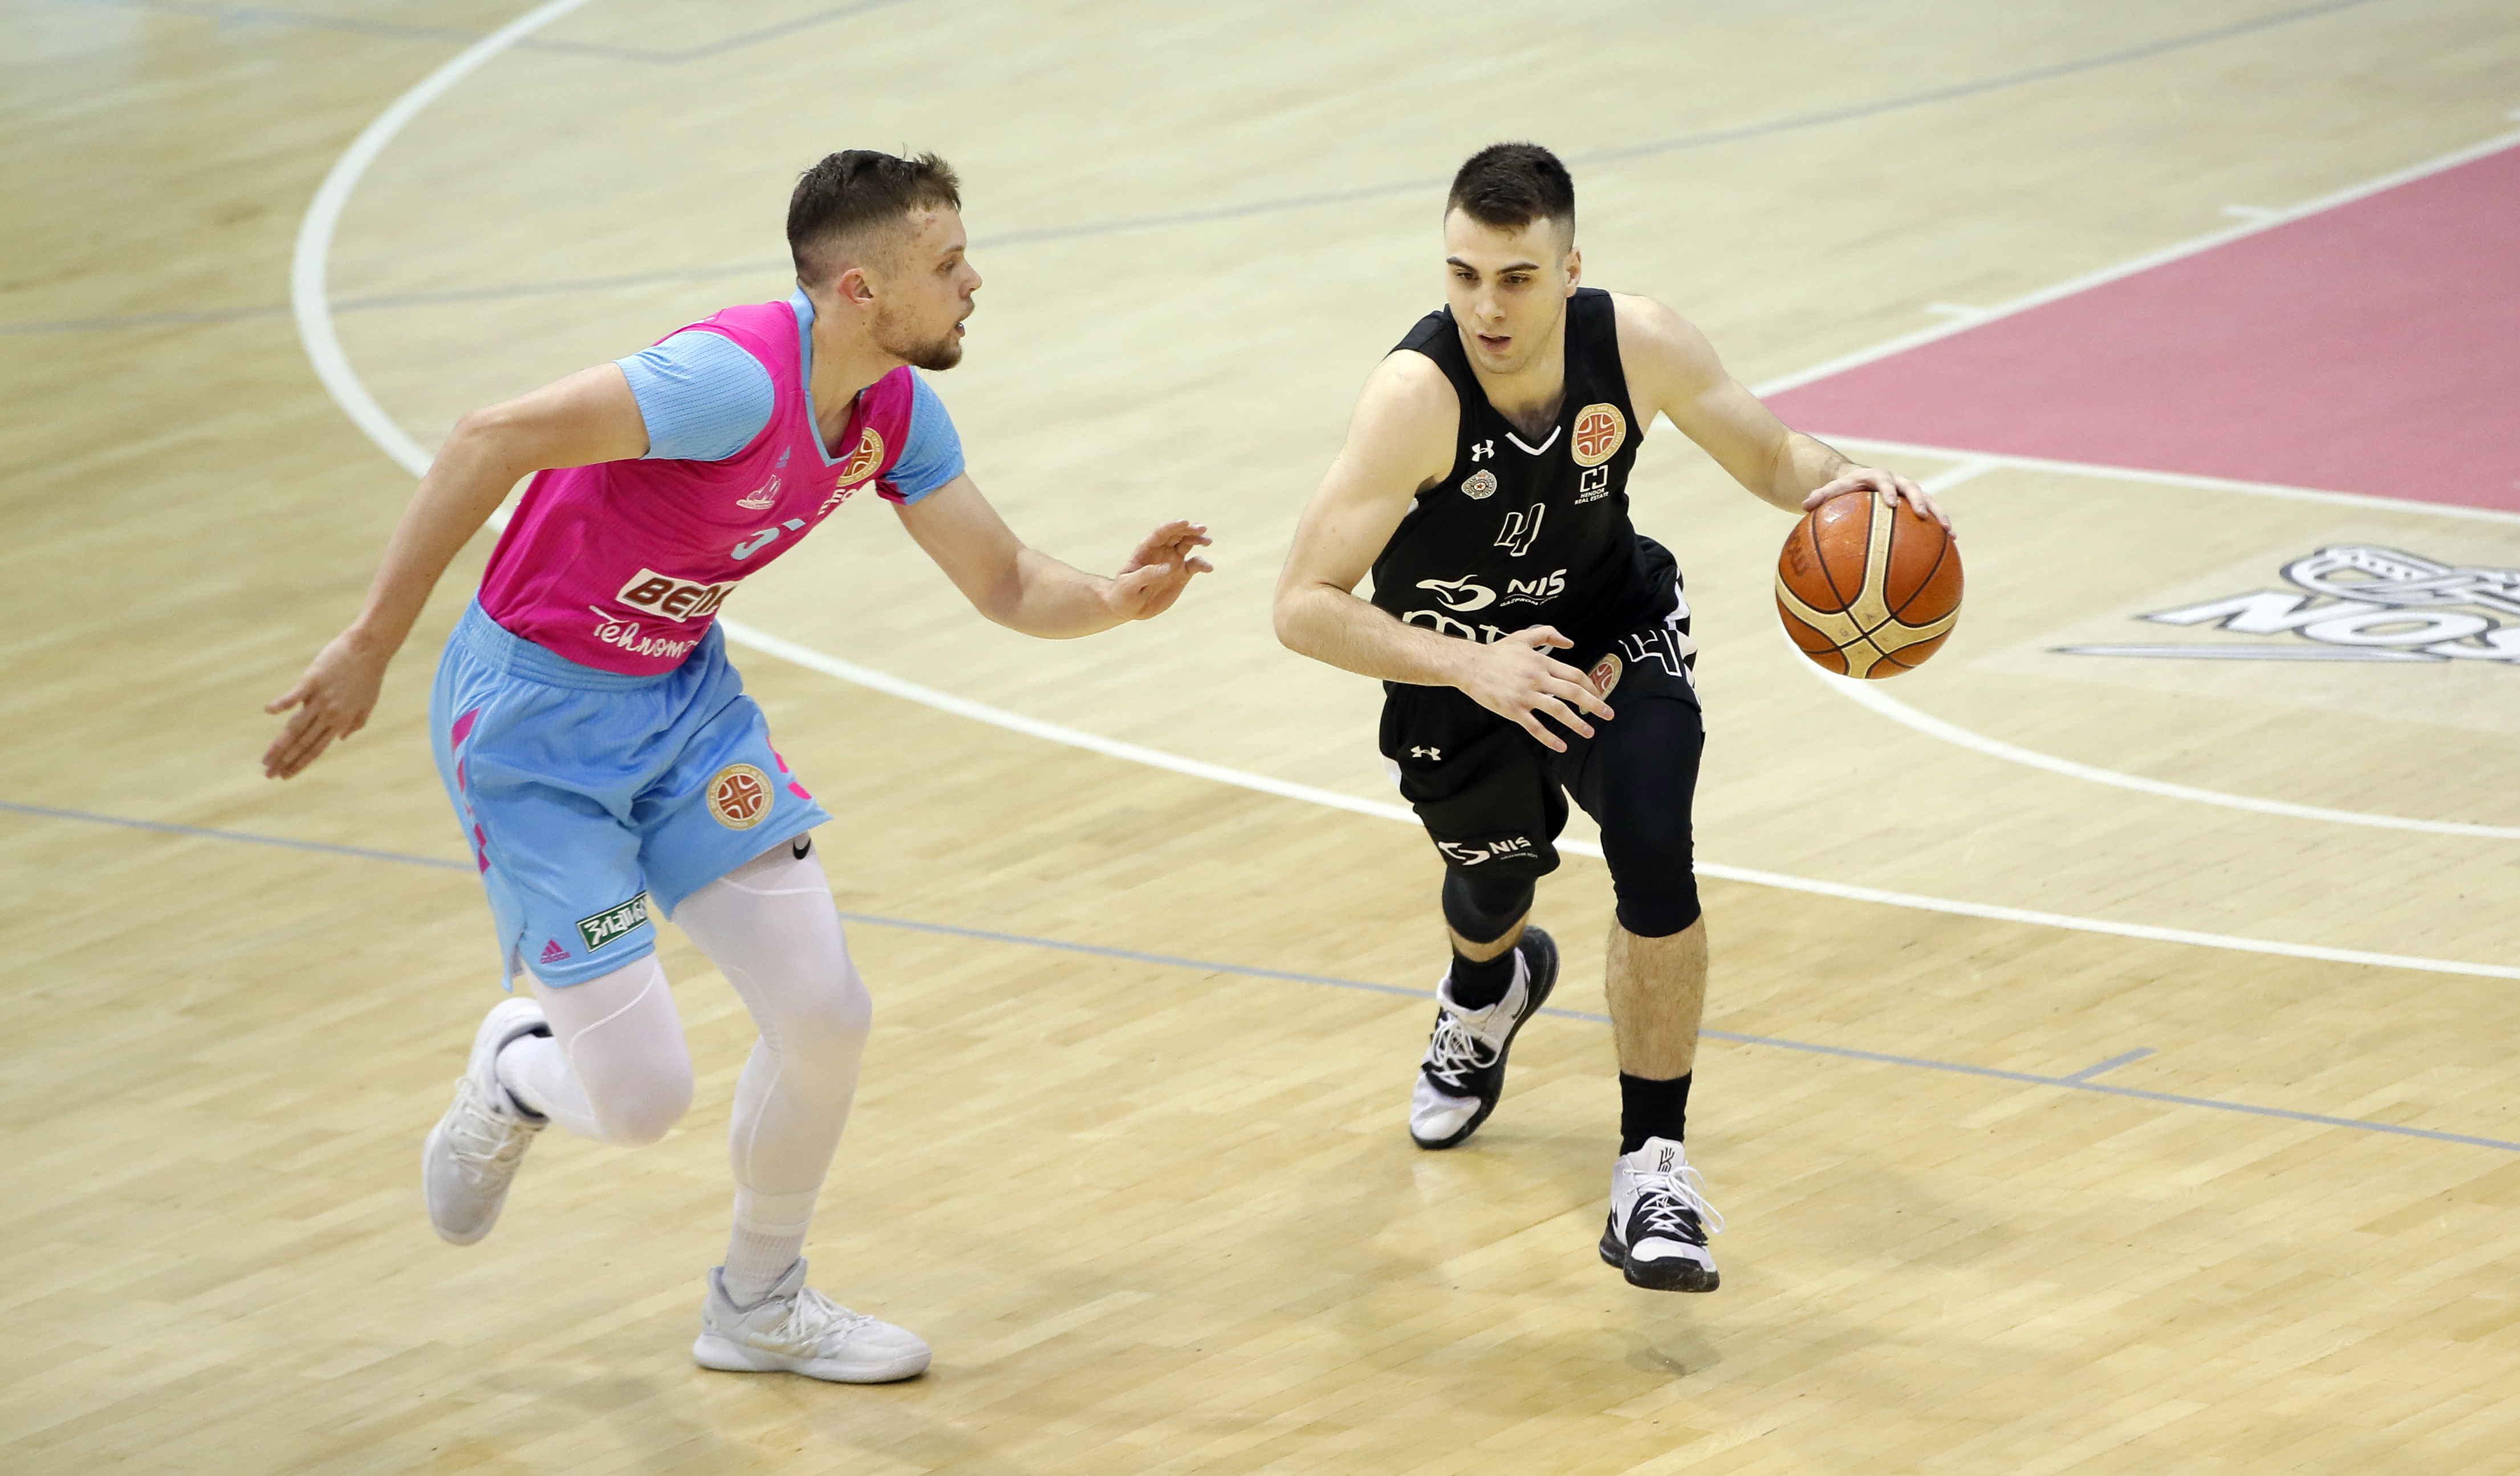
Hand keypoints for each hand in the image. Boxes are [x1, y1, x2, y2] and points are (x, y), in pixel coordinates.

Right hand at [261, 629, 392, 778]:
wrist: (371, 647)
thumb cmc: (370, 674)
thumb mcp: (369, 702)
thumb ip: (356, 723)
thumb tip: (341, 739)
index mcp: (342, 720)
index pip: (317, 749)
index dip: (300, 763)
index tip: (287, 775)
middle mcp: (330, 713)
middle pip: (302, 742)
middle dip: (284, 760)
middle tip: (269, 774)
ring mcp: (320, 697)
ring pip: (296, 726)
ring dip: (279, 745)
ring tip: (265, 759)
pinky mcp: (313, 680)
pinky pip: (294, 696)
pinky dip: (281, 704)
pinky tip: (268, 712)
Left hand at [1106, 519, 1214, 620]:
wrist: (1129, 607)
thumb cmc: (1123, 593)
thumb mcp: (1129, 585)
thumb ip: (1146, 575)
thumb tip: (1167, 568)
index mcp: (1146, 549)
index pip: (1161, 533)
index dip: (1173, 526)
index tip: (1185, 522)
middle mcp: (1162, 551)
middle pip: (1177, 534)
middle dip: (1190, 529)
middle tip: (1202, 529)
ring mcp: (1173, 561)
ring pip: (1188, 544)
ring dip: (1198, 540)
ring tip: (1208, 541)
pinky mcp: (1181, 574)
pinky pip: (1194, 565)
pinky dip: (1202, 564)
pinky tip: (1209, 568)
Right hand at [1458, 626, 1612, 752]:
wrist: (1470, 665)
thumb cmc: (1496, 652)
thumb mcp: (1523, 637)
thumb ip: (1548, 634)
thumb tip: (1570, 642)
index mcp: (1542, 662)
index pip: (1574, 674)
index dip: (1590, 685)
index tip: (1599, 694)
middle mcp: (1537, 678)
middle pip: (1573, 692)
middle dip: (1594, 704)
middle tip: (1609, 714)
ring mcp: (1525, 695)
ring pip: (1558, 710)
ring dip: (1577, 723)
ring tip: (1589, 732)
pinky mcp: (1513, 710)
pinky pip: (1535, 726)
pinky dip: (1549, 737)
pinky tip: (1561, 746)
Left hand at [1802, 465, 1952, 533]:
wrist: (1860, 480)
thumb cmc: (1844, 488)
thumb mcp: (1831, 490)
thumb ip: (1820, 496)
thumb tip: (1803, 505)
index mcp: (1876, 477)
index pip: (1883, 480)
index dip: (1887, 490)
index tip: (1890, 504)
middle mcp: (1896, 482)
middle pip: (1912, 489)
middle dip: (1919, 501)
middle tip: (1924, 515)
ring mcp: (1908, 493)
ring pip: (1928, 502)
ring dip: (1939, 515)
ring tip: (1949, 533)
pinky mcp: (1915, 505)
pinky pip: (1930, 516)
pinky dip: (1940, 528)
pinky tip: (1951, 544)